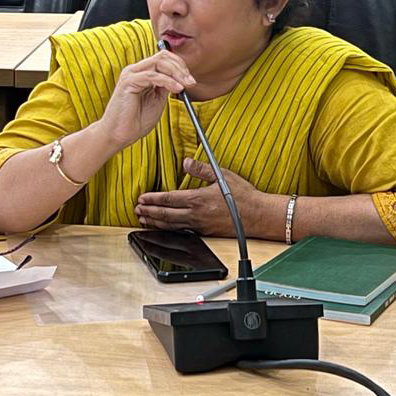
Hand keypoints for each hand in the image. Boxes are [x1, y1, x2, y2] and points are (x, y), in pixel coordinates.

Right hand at [95, 50, 194, 150]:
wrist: (119, 135)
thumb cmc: (136, 121)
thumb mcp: (157, 100)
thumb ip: (166, 87)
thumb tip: (181, 78)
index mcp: (143, 73)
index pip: (164, 59)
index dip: (180, 66)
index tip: (191, 80)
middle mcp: (136, 70)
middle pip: (163, 56)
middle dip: (181, 67)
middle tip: (191, 82)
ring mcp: (131, 74)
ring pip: (159, 62)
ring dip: (177, 72)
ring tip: (186, 85)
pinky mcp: (128, 81)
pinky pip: (152, 75)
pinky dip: (168, 81)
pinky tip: (177, 88)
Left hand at [135, 157, 271, 237]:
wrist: (258, 216)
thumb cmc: (243, 195)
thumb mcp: (222, 175)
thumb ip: (202, 169)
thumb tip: (187, 162)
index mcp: (198, 199)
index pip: (169, 199)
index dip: (153, 199)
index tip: (142, 198)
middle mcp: (196, 214)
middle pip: (165, 215)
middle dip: (149, 212)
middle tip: (137, 209)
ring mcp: (199, 225)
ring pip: (171, 226)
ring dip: (155, 222)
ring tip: (143, 220)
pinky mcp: (204, 232)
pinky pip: (182, 231)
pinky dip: (169, 229)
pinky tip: (163, 228)